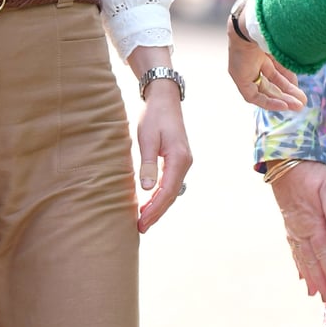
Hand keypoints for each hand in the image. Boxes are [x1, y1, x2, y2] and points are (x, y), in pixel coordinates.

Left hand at [135, 86, 192, 233]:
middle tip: (140, 228)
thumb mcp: (146, 138)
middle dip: (156, 213)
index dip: (154, 210)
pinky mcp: (178, 160)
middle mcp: (185, 163)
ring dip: (159, 205)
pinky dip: (161, 194)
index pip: (166, 192)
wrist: (164, 98)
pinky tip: (150, 201)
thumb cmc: (154, 116)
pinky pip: (171, 183)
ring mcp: (184, 162)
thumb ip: (148, 163)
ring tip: (143, 219)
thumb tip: (147, 189)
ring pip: (172, 191)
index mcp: (179, 159)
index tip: (141, 223)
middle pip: (171, 196)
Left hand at [227, 18, 306, 110]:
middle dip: (287, 94)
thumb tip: (295, 85)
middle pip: (270, 84)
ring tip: (298, 106)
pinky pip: (253, 96)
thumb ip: (287, 70)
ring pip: (264, 91)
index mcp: (259, 54)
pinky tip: (283, 105)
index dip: (286, 83)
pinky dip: (268, 102)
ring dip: (281, 100)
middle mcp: (251, 64)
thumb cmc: (266, 38)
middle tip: (301, 103)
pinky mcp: (239, 79)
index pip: (273, 73)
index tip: (299, 91)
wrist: (251, 30)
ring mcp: (244, 72)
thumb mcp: (281, 56)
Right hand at [272, 160, 325, 300]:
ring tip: (316, 294)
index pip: (325, 254)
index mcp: (312, 223)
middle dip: (322, 282)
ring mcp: (293, 226)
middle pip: (313, 260)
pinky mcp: (289, 222)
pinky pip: (293, 247)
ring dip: (310, 276)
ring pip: (302, 256)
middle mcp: (300, 229)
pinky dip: (298, 263)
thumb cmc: (311, 173)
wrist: (285, 160)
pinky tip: (301, 273)